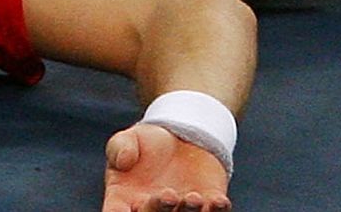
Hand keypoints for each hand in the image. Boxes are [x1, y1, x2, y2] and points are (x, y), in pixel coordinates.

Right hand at [102, 123, 231, 211]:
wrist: (182, 136)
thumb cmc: (148, 142)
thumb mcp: (130, 138)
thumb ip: (120, 147)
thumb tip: (123, 161)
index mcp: (124, 199)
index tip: (122, 211)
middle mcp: (152, 210)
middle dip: (159, 210)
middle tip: (168, 195)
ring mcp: (181, 210)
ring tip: (193, 197)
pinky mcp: (207, 205)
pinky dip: (217, 211)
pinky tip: (219, 201)